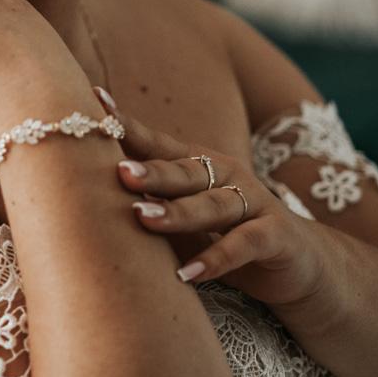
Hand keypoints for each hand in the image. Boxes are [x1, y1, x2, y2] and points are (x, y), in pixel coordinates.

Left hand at [96, 86, 327, 310]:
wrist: (296, 262)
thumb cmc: (224, 237)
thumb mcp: (184, 220)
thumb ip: (148, 206)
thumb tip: (81, 199)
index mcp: (199, 165)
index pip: (157, 142)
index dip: (127, 124)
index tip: (94, 102)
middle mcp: (226, 175)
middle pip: (183, 172)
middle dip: (151, 172)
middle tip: (120, 173)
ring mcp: (254, 202)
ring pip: (211, 205)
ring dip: (177, 213)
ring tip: (143, 219)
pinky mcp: (275, 236)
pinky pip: (243, 245)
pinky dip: (216, 259)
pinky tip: (187, 274)